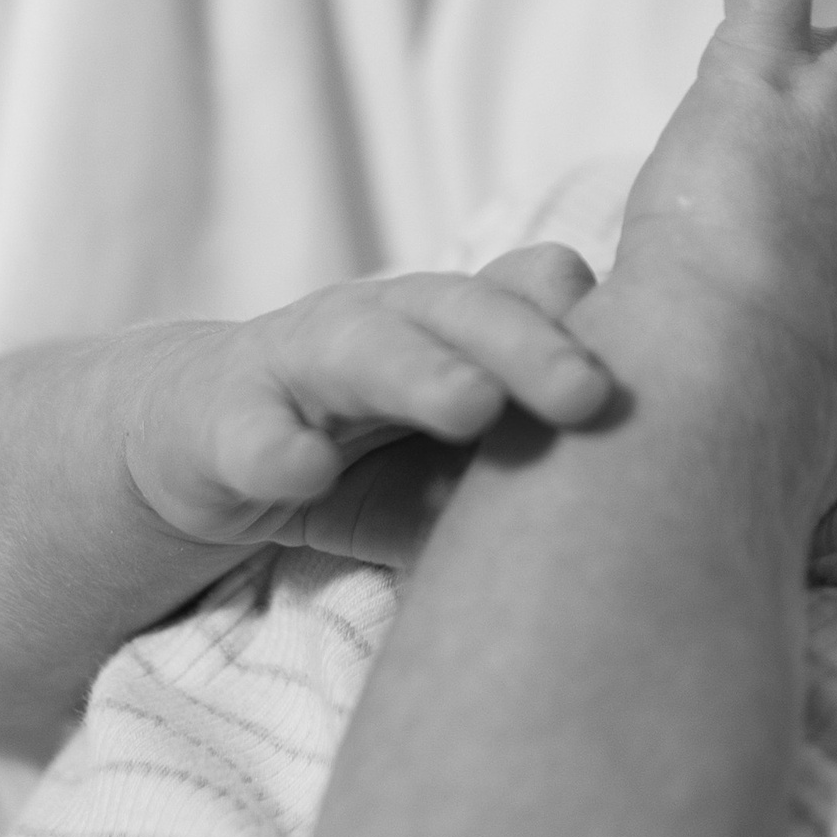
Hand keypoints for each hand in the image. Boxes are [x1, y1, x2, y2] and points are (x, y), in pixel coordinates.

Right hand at [124, 244, 607, 555]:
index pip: (531, 295)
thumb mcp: (443, 468)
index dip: (585, 323)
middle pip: (465, 311)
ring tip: (474, 405)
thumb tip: (613, 541)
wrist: (193, 440)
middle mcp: (387, 320)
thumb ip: (514, 484)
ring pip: (365, 346)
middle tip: (589, 393)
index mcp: (455, 326)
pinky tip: (304, 471)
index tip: (643, 372)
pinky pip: (247, 430)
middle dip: (529, 345)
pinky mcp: (220, 417)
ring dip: (421, 370)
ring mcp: (301, 360)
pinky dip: (273, 446)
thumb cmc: (354, 453)